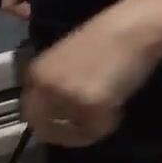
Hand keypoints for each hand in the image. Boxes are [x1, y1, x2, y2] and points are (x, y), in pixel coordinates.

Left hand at [21, 0, 161, 147]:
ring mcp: (67, 98)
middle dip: (63, 132)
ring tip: (105, 111)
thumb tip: (56, 109)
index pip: (28, 111)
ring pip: (71, 134)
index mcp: (36, 72)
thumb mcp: (67, 58)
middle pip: (43, 128)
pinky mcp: (92, 106)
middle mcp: (46, 87)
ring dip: (87, 127)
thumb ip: (55, 82)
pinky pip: (96, 130)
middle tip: (83, 126)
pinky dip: (108, 123)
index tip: (63, 121)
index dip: (47, 119)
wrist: (133, 28)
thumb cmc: (106, 36)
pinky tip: (117, 106)